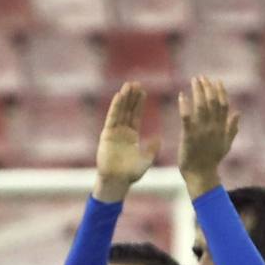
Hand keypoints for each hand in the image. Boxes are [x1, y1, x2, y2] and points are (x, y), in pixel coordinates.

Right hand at [95, 82, 157, 199]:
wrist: (116, 182)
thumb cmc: (130, 174)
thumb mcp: (145, 160)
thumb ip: (152, 149)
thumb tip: (158, 138)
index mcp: (131, 136)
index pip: (135, 115)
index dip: (139, 103)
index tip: (143, 91)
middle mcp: (122, 132)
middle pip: (127, 110)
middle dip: (131, 97)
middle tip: (135, 82)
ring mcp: (113, 133)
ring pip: (119, 111)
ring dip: (123, 98)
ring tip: (128, 85)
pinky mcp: (106, 135)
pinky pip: (112, 118)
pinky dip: (115, 107)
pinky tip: (119, 96)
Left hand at [176, 77, 239, 198]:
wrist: (200, 174)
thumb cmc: (212, 160)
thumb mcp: (226, 144)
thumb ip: (232, 128)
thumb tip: (238, 113)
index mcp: (221, 128)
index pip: (224, 105)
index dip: (221, 92)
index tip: (217, 81)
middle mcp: (213, 127)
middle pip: (212, 102)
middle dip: (208, 88)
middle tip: (202, 77)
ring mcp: (201, 131)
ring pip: (201, 106)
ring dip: (197, 91)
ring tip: (194, 81)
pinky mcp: (188, 136)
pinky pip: (186, 117)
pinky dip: (184, 105)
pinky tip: (181, 95)